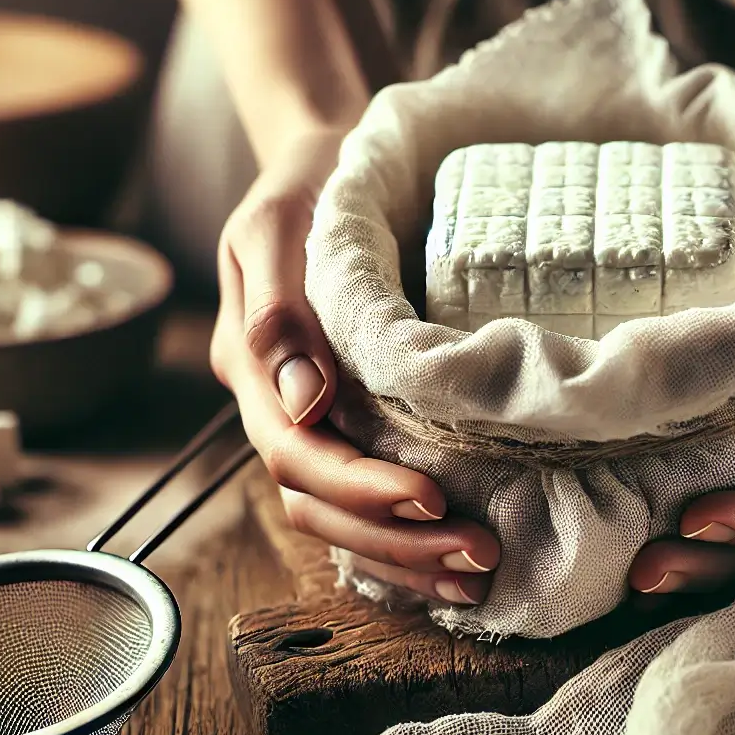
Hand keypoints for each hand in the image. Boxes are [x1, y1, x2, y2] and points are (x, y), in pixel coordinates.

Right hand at [211, 129, 499, 605]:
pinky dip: (410, 540)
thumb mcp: (277, 223)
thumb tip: (302, 401)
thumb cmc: (311, 184)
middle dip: (395, 541)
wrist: (333, 162)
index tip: (429, 497)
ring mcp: (312, 421)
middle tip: (479, 554)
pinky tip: (458, 562)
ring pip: (342, 517)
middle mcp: (278, 407)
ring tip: (481, 571)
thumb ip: (278, 308)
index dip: (359, 487)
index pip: (296, 453)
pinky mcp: (353, 422)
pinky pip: (368, 502)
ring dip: (408, 555)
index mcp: (252, 367)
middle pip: (319, 504)